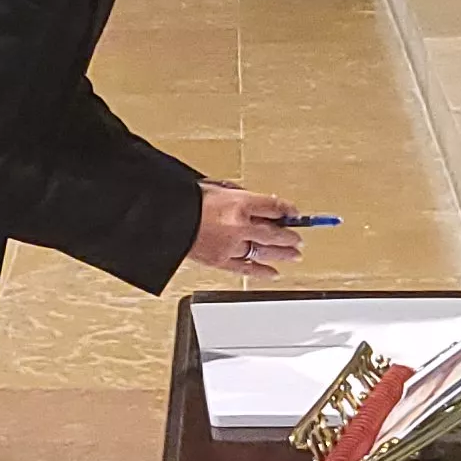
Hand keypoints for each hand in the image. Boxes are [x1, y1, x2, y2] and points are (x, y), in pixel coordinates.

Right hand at [192, 184, 309, 279]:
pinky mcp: (220, 261)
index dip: (287, 210)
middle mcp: (239, 226)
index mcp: (238, 203)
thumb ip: (235, 194)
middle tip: (298, 237)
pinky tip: (273, 273)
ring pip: (265, 252)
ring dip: (283, 254)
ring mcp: (231, 246)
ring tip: (294, 255)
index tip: (293, 213)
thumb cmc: (183, 201)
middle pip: (274, 232)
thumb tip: (252, 200)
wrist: (161, 219)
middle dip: (289, 235)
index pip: (273, 207)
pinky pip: (246, 268)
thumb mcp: (212, 187)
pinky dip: (262, 271)